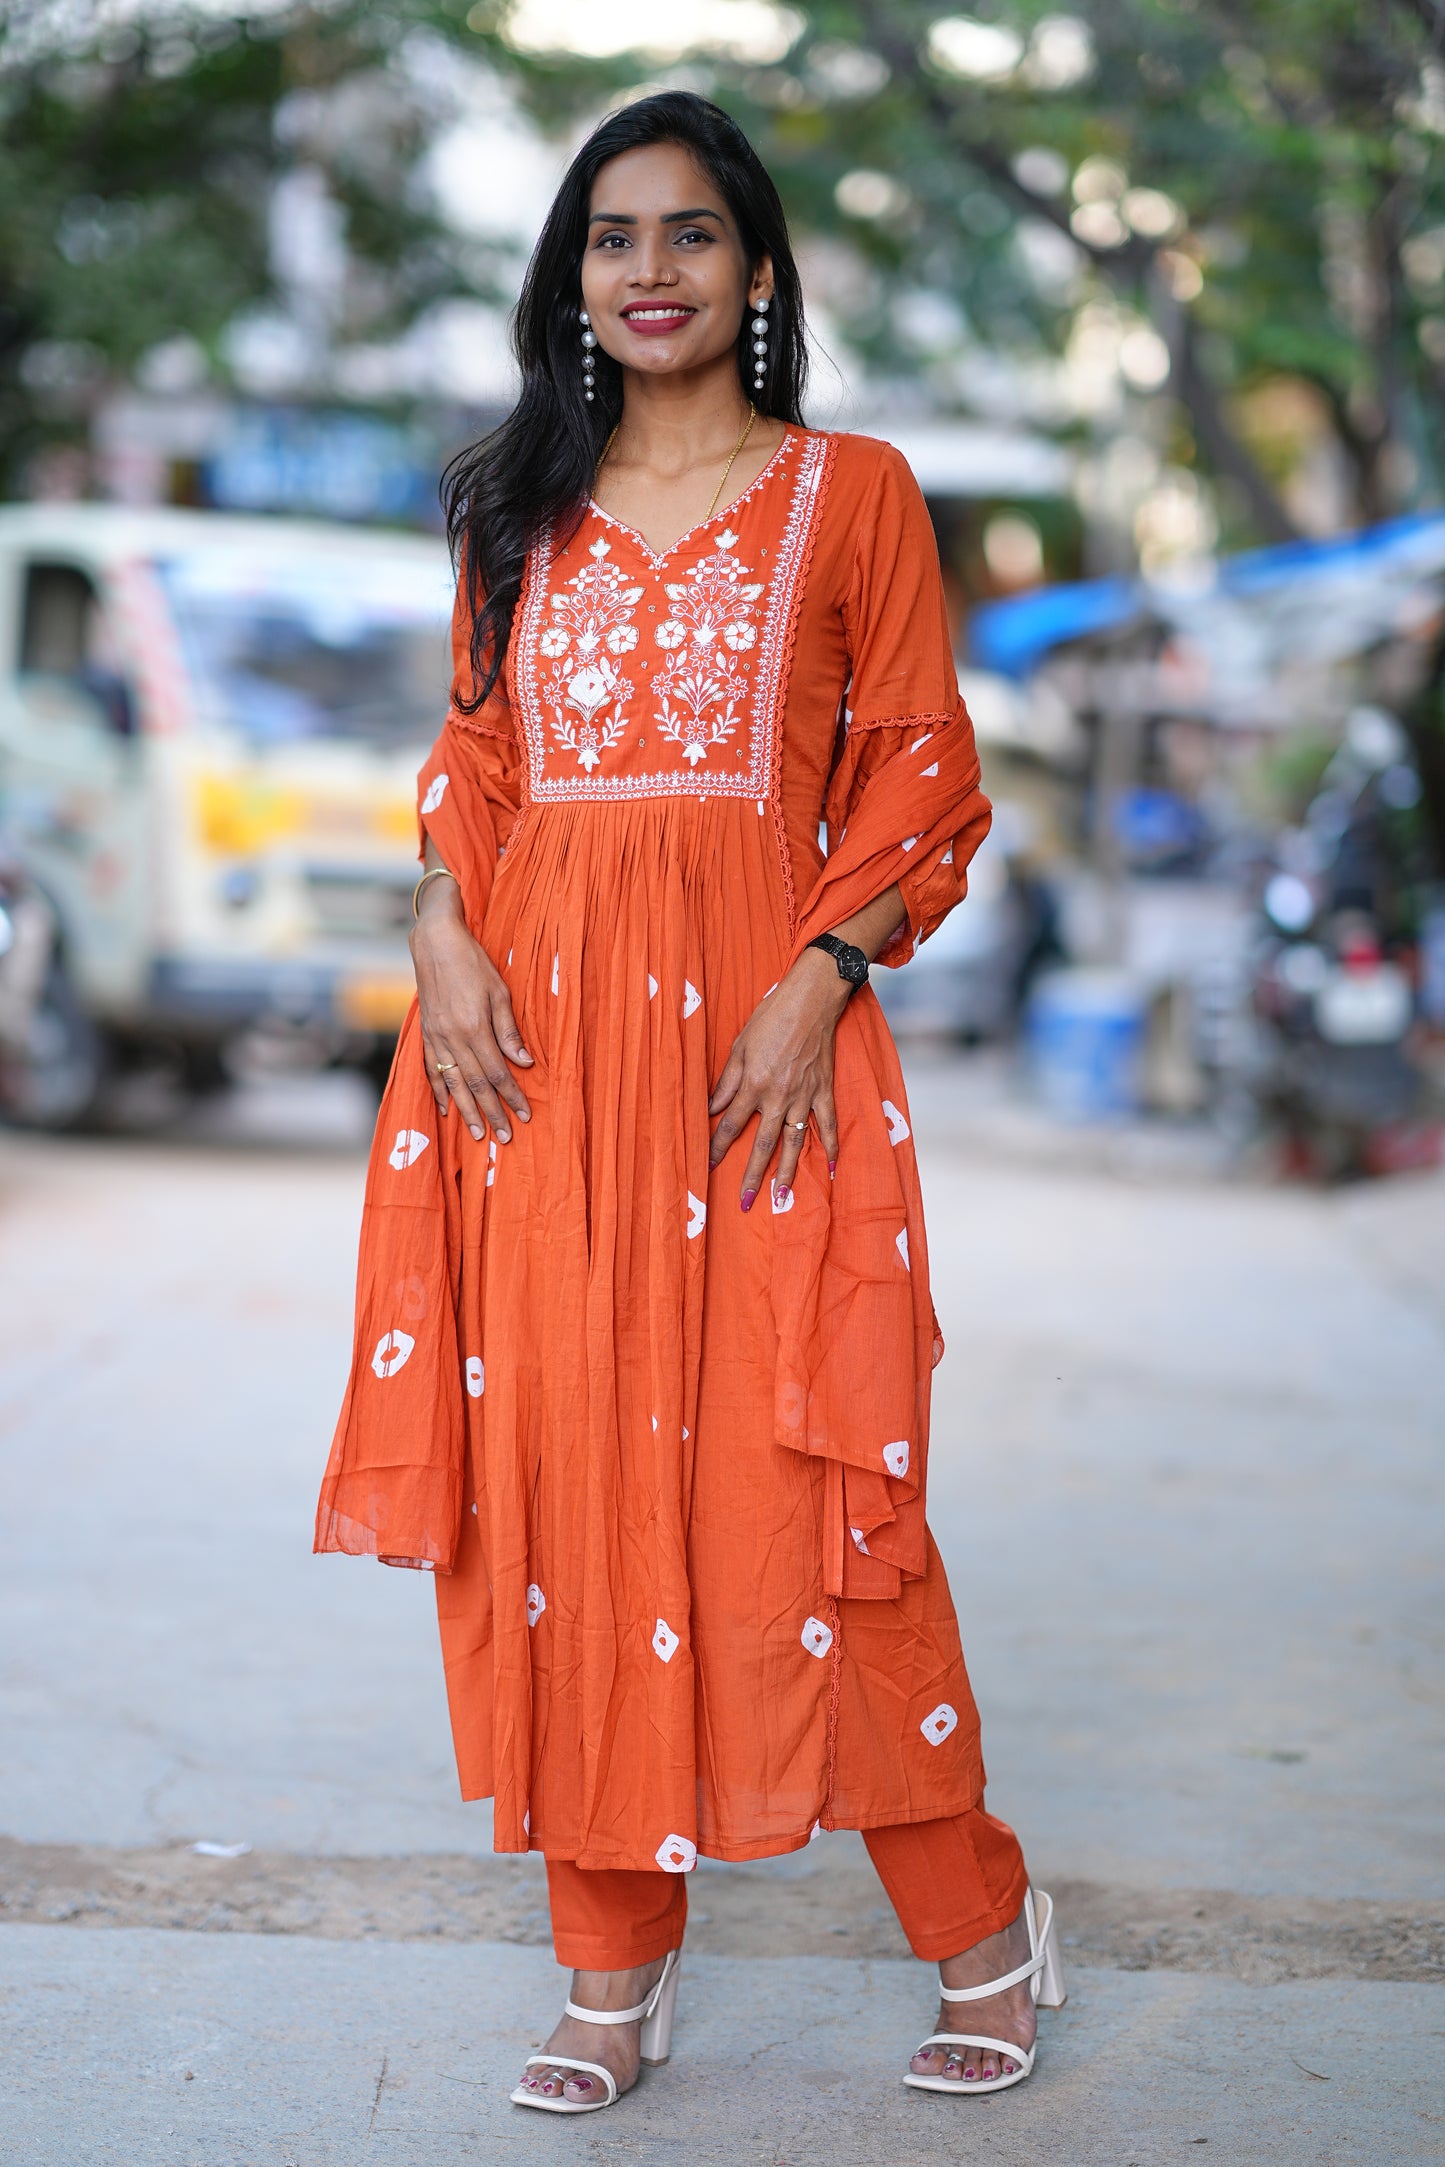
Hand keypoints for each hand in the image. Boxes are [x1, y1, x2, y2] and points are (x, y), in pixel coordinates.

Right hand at [409, 879, 531, 1142]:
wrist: (435, 942)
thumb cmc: (472, 962)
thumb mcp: (499, 992)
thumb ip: (508, 1030)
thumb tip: (523, 1062)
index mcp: (473, 1028)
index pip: (496, 1072)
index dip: (511, 1096)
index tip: (525, 1115)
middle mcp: (452, 1038)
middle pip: (474, 1084)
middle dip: (492, 1112)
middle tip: (505, 1138)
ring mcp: (436, 1037)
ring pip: (452, 1083)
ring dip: (466, 1110)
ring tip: (478, 1133)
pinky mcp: (426, 1033)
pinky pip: (431, 1069)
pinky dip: (439, 1092)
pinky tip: (447, 1109)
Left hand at [708, 948, 847, 1208]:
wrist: (811, 1001)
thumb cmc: (771, 1018)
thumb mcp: (739, 1046)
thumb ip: (726, 1081)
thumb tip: (711, 1108)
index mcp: (753, 1084)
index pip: (729, 1125)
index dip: (717, 1148)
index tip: (708, 1167)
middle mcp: (778, 1096)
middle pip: (761, 1145)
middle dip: (751, 1176)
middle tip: (745, 1203)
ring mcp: (803, 1097)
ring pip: (793, 1143)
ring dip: (786, 1172)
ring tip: (780, 1198)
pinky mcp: (823, 1091)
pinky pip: (828, 1125)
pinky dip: (831, 1146)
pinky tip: (831, 1168)